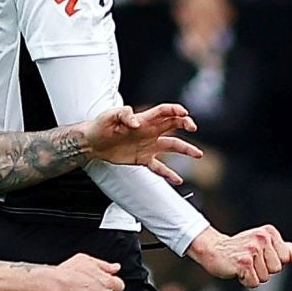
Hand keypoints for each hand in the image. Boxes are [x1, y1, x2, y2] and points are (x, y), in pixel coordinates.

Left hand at [82, 105, 201, 183]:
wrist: (93, 142)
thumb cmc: (101, 125)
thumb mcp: (110, 115)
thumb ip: (124, 114)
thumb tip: (135, 122)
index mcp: (144, 119)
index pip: (164, 112)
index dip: (175, 110)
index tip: (184, 113)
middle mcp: (150, 131)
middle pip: (173, 125)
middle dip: (185, 124)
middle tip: (193, 127)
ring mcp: (148, 146)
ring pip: (172, 146)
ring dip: (186, 149)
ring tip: (198, 154)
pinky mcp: (143, 159)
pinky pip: (159, 167)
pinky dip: (169, 174)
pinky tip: (178, 180)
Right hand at [187, 225, 291, 287]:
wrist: (214, 249)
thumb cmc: (240, 248)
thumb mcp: (262, 243)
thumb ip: (280, 249)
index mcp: (269, 232)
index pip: (285, 258)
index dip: (272, 262)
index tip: (260, 256)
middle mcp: (262, 238)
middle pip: (277, 269)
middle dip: (264, 270)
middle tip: (250, 261)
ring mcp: (253, 249)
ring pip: (265, 277)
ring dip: (253, 276)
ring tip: (243, 265)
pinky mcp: (244, 262)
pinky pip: (254, 283)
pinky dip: (246, 281)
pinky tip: (237, 271)